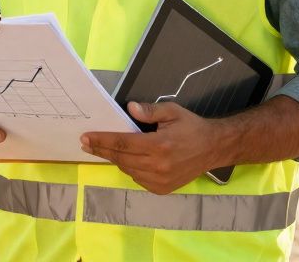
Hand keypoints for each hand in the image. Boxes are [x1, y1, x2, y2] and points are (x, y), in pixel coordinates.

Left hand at [81, 101, 219, 194]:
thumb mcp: (172, 111)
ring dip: (116, 159)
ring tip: (108, 149)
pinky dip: (131, 169)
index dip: (101, 141)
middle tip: (86, 144)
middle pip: (120, 158)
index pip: (122, 143)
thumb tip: (129, 108)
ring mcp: (160, 180)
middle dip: (101, 150)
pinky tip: (131, 160)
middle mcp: (158, 165)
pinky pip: (138, 179)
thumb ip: (150, 110)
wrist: (213, 148)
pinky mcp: (162, 189)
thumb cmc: (191, 127)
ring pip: (127, 170)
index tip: (85, 138)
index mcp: (159, 145)